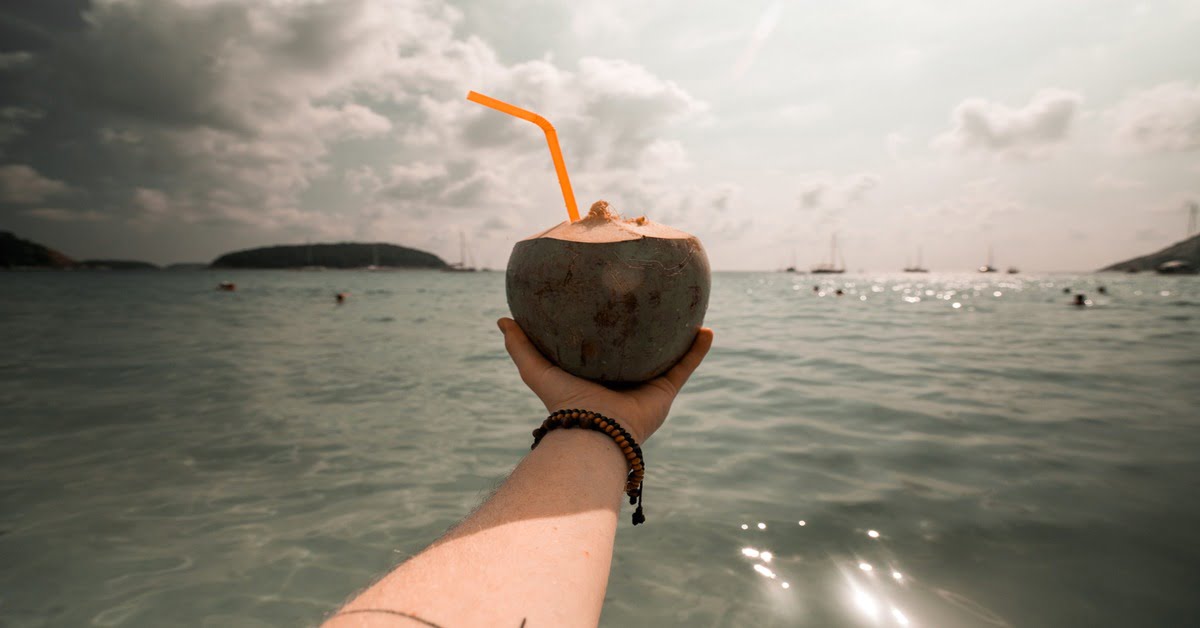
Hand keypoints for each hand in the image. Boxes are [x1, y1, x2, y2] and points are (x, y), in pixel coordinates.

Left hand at [498, 318, 713, 443]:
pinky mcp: (664, 393)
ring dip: (680, 336)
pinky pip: (685, 367)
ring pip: (668, 356)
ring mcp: (646, 386)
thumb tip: (503, 319)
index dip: (611, 329)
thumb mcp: (537, 371)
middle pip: (640, 350)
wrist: (592, 432)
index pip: (606, 348)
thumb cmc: (564, 403)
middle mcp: (623, 380)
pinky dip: (698, 350)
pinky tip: (707, 330)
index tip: (615, 304)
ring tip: (689, 310)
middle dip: (649, 330)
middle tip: (655, 301)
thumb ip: (521, 347)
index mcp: (597, 376)